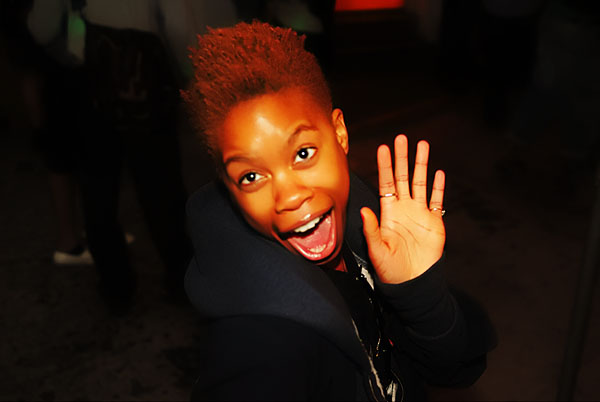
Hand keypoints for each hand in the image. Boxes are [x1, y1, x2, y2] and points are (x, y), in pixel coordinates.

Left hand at [361, 134, 445, 283]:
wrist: (413, 281)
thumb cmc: (390, 269)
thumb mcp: (377, 249)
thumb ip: (371, 230)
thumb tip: (365, 210)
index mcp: (388, 212)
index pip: (386, 183)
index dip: (385, 166)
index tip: (383, 149)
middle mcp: (404, 208)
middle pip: (403, 176)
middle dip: (402, 157)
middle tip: (401, 138)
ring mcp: (420, 213)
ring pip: (421, 183)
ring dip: (421, 164)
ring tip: (422, 146)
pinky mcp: (435, 221)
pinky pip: (437, 200)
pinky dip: (438, 186)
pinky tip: (439, 173)